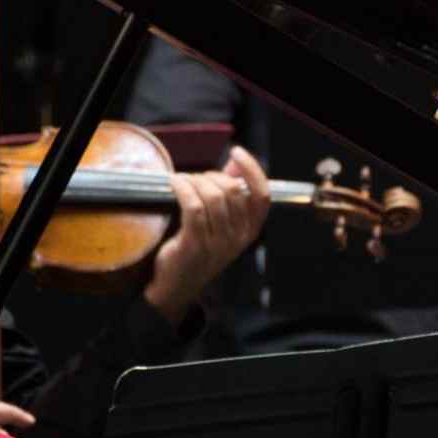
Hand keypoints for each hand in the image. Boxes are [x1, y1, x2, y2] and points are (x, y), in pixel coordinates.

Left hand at [142, 145, 271, 324]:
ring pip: (212, 196)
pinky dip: (183, 188)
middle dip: (212, 175)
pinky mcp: (195, 244)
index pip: (262, 196)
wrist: (178, 285)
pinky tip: (175, 182)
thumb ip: (231, 192)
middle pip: (233, 190)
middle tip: (196, 178)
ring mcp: (217, 243)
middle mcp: (237, 238)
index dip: (253, 170)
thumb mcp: (222, 223)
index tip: (237, 152)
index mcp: (249, 231)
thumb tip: (235, 161)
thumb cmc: (199, 248)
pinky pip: (193, 206)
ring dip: (194, 180)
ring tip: (183, 181)